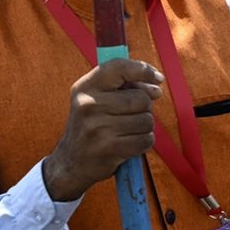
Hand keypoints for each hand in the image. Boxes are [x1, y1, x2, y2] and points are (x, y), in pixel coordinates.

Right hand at [43, 60, 163, 201]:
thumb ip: (126, 88)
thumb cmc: (92, 125)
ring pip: (146, 120)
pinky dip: (144, 142)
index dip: (143, 70)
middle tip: (131, 116)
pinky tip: (129, 144)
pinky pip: (145, 140)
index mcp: (85, 88)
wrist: (71, 162)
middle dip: (145, 108)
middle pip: (141, 98)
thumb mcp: (97, 100)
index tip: (158, 78)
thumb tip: (156, 89)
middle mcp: (88, 105)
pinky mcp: (109, 148)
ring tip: (127, 131)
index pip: (118, 67)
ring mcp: (98, 127)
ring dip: (145, 127)